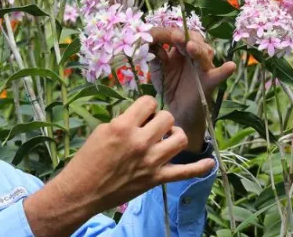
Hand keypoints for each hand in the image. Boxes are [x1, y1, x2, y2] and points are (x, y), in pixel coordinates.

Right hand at [24, 96, 215, 236]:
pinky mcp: (156, 179)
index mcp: (123, 127)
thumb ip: (124, 121)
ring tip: (166, 138)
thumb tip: (143, 116)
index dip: (146, 106)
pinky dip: (200, 168)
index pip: (148, 102)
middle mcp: (140, 142)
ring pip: (179, 139)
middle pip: (167, 117)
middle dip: (160, 119)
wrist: (83, 190)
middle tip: (150, 127)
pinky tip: (209, 162)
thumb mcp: (101, 131)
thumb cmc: (87, 160)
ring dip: (175, 135)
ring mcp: (151, 162)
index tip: (141, 113)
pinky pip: (185, 172)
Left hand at [149, 28, 236, 152]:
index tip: (152, 36)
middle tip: (175, 37)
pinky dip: (224, 71)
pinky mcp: (209, 82)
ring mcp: (203, 67)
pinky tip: (230, 66)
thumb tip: (150, 43)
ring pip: (205, 53)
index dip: (165, 34)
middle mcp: (194, 55)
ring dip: (198, 49)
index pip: (176, 35)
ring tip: (190, 47)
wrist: (178, 110)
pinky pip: (219, 75)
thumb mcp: (158, 71)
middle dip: (184, 37)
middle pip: (193, 39)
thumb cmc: (169, 86)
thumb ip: (154, 58)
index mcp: (180, 49)